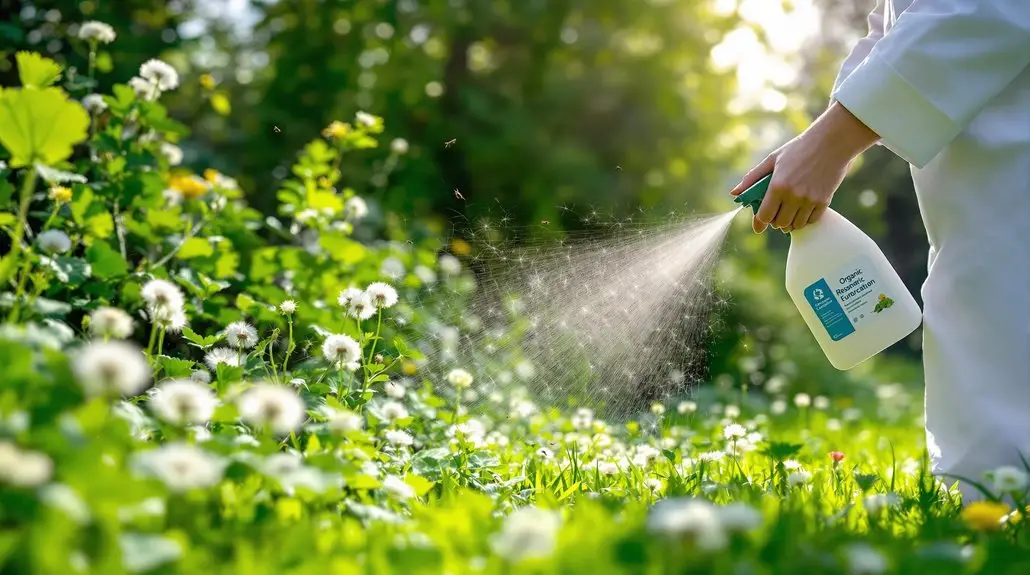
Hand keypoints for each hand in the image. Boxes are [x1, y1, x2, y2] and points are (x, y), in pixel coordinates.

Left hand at [729, 102, 879, 232]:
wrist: (831, 142)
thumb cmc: (798, 149)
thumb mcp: (772, 160)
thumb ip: (752, 178)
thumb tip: (734, 193)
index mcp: (778, 185)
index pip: (764, 216)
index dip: (760, 222)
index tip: (759, 224)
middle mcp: (793, 196)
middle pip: (779, 223)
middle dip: (775, 220)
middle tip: (776, 211)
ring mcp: (810, 200)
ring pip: (795, 225)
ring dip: (790, 221)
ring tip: (789, 210)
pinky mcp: (824, 201)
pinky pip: (810, 221)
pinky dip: (804, 219)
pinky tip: (802, 209)